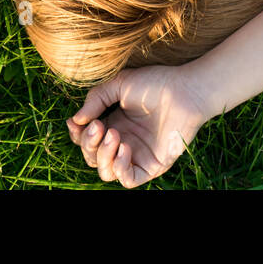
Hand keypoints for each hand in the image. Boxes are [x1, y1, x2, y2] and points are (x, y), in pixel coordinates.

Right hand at [65, 63, 216, 186]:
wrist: (186, 90)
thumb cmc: (156, 83)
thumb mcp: (120, 84)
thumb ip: (96, 99)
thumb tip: (76, 120)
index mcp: (114, 124)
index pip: (86, 140)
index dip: (78, 134)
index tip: (76, 122)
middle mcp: (123, 142)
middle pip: (92, 157)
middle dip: (89, 143)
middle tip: (99, 126)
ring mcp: (137, 156)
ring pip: (106, 172)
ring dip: (103, 156)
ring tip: (114, 134)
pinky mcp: (151, 166)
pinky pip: (127, 180)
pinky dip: (119, 168)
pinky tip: (124, 148)